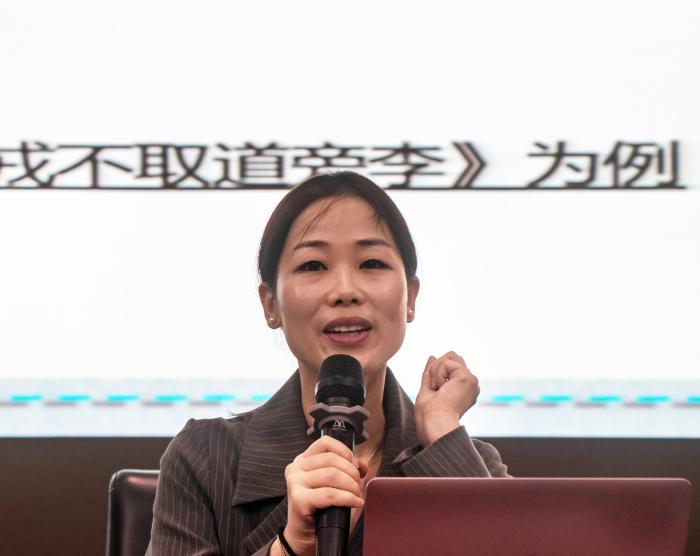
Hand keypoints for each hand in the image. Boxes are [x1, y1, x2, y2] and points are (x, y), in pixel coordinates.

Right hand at [282, 435, 367, 555]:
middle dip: (352, 473)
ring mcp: (295, 483)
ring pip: (332, 475)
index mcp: (303, 460)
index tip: (356, 465)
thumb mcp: (332, 484)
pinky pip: (330, 494)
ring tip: (357, 496)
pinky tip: (356, 503)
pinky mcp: (299, 499)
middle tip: (358, 486)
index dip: (344, 451)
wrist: (303, 536)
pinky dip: (347, 498)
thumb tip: (362, 464)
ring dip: (351, 486)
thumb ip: (347, 469)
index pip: (325, 443)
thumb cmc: (319, 509)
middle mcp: (296, 468)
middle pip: (331, 459)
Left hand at [414, 351, 479, 446]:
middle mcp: (471, 384)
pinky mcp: (468, 378)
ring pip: (449, 357)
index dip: (436, 371)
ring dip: (436, 372)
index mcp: (463, 388)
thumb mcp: (428, 388)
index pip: (450, 364)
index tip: (435, 391)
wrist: (434, 424)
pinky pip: (446, 363)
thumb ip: (431, 372)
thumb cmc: (429, 415)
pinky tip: (441, 389)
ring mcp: (471, 381)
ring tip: (438, 390)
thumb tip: (432, 357)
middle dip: (436, 369)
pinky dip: (437, 375)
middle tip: (435, 390)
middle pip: (451, 356)